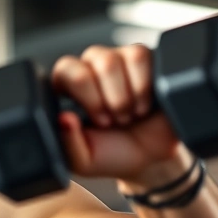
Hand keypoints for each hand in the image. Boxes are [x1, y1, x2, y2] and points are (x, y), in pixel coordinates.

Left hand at [51, 44, 191, 188]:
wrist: (154, 157)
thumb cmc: (114, 154)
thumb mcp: (85, 160)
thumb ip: (68, 144)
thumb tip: (63, 118)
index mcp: (70, 88)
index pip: (65, 70)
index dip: (85, 94)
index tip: (101, 121)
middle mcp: (90, 68)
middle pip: (91, 60)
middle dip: (108, 98)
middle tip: (117, 121)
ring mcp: (117, 59)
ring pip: (111, 60)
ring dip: (124, 96)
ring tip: (131, 114)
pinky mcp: (144, 58)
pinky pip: (138, 57)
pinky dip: (143, 86)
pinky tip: (145, 103)